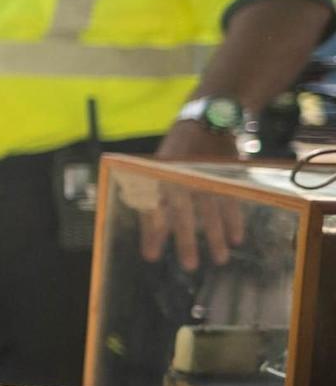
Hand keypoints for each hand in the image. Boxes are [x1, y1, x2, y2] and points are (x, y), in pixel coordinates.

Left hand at [139, 121, 245, 269]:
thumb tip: (149, 229)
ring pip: (209, 209)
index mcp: (158, 175)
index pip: (152, 206)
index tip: (150, 256)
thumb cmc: (177, 152)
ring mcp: (203, 173)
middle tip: (189, 265)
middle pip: (182, 211)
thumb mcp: (158, 167)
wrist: (205, 119)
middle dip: (186, 239)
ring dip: (215, 235)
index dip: (151, 231)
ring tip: (220, 259)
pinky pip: (230, 198)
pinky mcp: (223, 172)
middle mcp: (179, 175)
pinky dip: (234, 218)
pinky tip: (236, 238)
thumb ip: (152, 194)